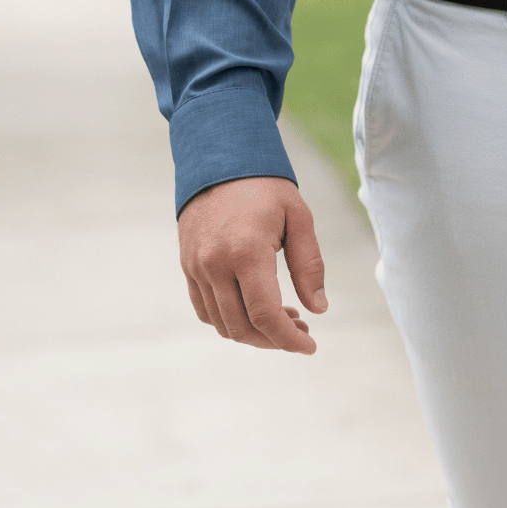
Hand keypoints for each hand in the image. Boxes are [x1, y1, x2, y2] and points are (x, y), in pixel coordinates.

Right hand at [178, 175, 327, 353]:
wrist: (220, 160)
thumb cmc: (266, 187)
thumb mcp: (299, 218)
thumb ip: (309, 265)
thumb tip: (318, 309)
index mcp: (246, 252)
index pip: (266, 315)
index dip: (289, 340)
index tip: (310, 347)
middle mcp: (215, 265)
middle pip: (243, 327)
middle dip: (275, 339)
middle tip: (303, 330)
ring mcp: (196, 268)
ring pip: (223, 323)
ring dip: (254, 332)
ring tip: (285, 319)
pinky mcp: (188, 267)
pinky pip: (206, 310)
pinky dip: (231, 320)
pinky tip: (256, 309)